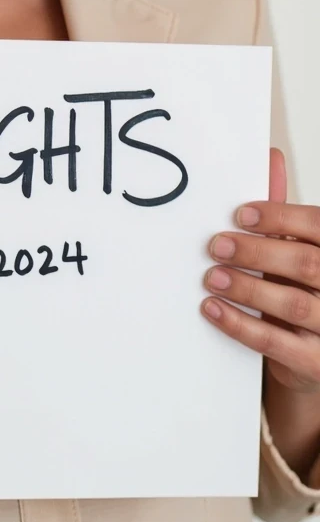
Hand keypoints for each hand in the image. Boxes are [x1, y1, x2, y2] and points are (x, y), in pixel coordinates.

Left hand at [202, 147, 319, 392]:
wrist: (317, 353)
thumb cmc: (309, 290)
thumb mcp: (302, 248)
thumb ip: (286, 213)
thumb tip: (270, 158)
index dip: (281, 217)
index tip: (241, 214)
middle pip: (307, 264)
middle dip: (257, 251)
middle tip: (217, 245)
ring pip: (293, 303)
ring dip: (247, 287)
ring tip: (213, 276)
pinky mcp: (316, 363)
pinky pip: (276, 343)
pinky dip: (240, 324)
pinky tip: (214, 308)